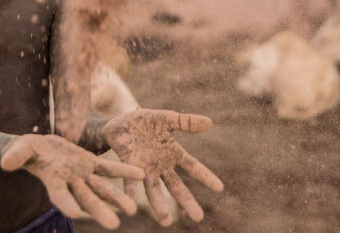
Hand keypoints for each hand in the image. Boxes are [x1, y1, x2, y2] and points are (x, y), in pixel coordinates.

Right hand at [1, 134, 144, 229]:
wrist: (38, 146)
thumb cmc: (24, 150)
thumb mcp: (19, 150)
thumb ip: (16, 156)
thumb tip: (5, 163)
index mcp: (53, 181)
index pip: (60, 195)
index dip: (67, 203)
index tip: (75, 213)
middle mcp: (71, 182)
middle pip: (87, 199)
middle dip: (100, 211)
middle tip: (114, 225)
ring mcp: (82, 173)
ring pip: (102, 187)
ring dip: (117, 198)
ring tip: (133, 209)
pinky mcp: (90, 162)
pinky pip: (109, 168)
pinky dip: (124, 171)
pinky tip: (141, 174)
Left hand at [103, 109, 223, 225]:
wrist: (119, 121)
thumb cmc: (144, 122)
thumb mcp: (167, 118)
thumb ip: (186, 122)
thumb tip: (210, 123)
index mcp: (173, 154)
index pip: (193, 167)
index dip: (206, 177)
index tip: (220, 188)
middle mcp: (160, 166)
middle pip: (176, 186)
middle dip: (187, 201)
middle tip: (199, 217)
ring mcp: (144, 169)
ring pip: (154, 190)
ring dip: (159, 206)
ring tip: (166, 222)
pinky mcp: (128, 166)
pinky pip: (130, 182)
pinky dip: (131, 192)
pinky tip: (131, 204)